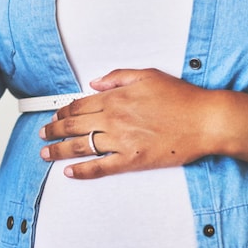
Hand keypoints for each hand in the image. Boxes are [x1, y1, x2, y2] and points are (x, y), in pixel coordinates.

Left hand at [38, 68, 219, 178]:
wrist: (205, 121)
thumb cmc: (182, 98)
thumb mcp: (148, 75)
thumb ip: (118, 78)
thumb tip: (95, 83)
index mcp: (116, 98)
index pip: (79, 105)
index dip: (62, 112)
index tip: (54, 116)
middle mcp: (113, 120)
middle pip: (73, 126)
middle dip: (53, 130)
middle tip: (42, 134)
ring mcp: (121, 142)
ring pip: (80, 146)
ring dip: (58, 150)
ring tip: (45, 153)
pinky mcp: (131, 160)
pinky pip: (99, 168)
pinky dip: (82, 171)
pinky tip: (69, 172)